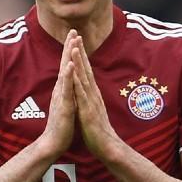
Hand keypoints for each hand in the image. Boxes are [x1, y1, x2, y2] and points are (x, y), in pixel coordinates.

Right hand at [40, 29, 78, 155]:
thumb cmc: (61, 125)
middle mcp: (61, 88)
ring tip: (72, 41)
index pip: (67, 65)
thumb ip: (67, 92)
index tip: (75, 36)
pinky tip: (70, 64)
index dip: (71, 51)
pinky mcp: (64, 104)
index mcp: (64, 88)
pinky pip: (66, 87)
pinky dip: (68, 75)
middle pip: (65, 63)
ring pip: (65, 72)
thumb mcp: (66, 104)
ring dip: (68, 56)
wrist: (53, 142)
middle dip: (69, 46)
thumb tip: (70, 83)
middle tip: (73, 30)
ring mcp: (61, 95)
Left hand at [71, 37, 120, 158]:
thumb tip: (85, 91)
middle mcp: (93, 94)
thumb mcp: (92, 110)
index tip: (76, 41)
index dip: (81, 56)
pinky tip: (74, 72)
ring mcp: (91, 101)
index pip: (86, 71)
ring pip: (84, 78)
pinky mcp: (88, 110)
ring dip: (79, 62)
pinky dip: (77, 81)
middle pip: (86, 69)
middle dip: (81, 51)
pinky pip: (82, 94)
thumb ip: (89, 99)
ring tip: (75, 46)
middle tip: (76, 35)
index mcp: (92, 94)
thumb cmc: (98, 130)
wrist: (107, 147)